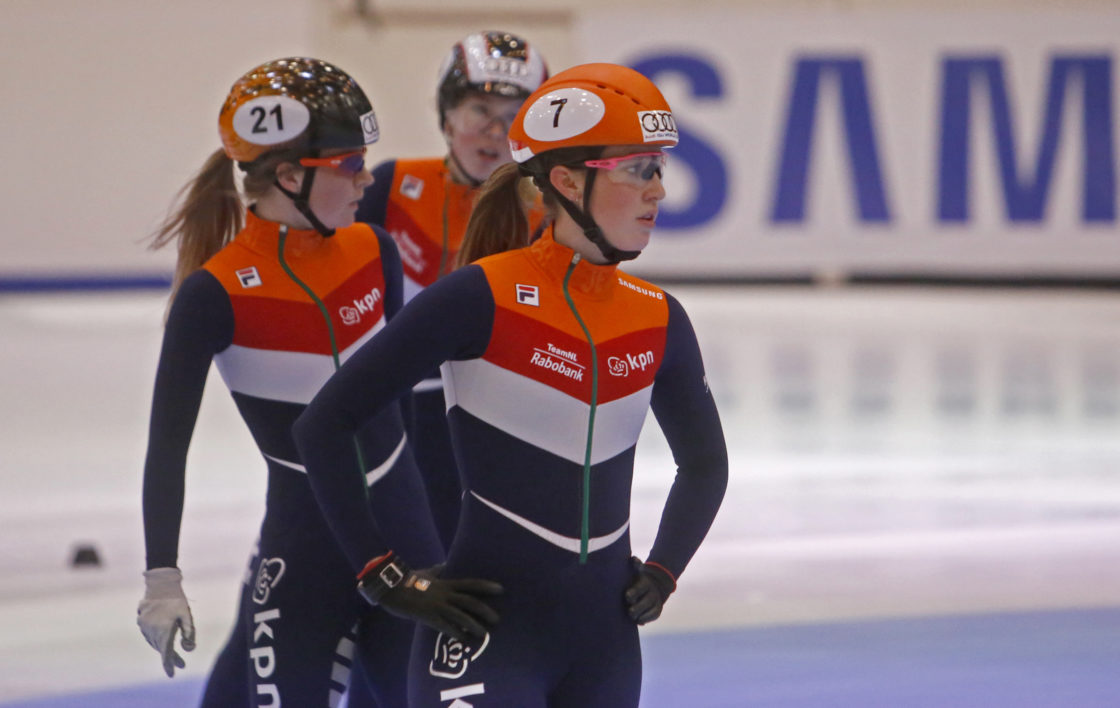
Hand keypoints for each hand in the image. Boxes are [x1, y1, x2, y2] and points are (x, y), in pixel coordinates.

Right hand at [137, 567, 195, 676]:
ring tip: (173, 653)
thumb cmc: (177, 600)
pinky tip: (163, 638)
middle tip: (181, 664)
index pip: (166, 653)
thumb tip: (189, 649)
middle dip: (171, 657)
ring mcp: (144, 626)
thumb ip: (189, 632)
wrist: (160, 583)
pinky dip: (156, 639)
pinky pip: (149, 635)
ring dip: (163, 648)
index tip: (172, 675)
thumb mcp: (187, 615)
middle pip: (161, 648)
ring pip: (154, 642)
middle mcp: (151, 631)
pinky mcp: (141, 621)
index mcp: (164, 631)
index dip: (169, 665)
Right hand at [357, 553, 502, 641]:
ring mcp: (436, 605)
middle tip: (497, 619)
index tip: (501, 589)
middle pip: (469, 601)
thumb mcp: (426, 572)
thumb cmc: (408, 579)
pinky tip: (462, 639)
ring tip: (484, 634)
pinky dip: (455, 633)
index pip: (470, 584)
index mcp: (446, 583)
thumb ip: (438, 570)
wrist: (390, 587)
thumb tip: (445, 564)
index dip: (486, 586)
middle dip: (484, 610)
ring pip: (460, 616)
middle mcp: (444, 594)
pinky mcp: (427, 616)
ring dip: (473, 625)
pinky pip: (444, 626)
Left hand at [624, 556, 675, 624]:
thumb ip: (635, 565)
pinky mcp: (657, 609)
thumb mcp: (638, 570)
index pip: (640, 588)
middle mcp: (652, 591)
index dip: (634, 592)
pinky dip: (647, 619)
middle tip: (630, 611)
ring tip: (632, 617)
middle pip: (647, 601)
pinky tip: (639, 621)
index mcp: (645, 582)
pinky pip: (654, 615)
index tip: (627, 596)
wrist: (655, 583)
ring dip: (641, 614)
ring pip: (651, 610)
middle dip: (638, 607)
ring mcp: (656, 600)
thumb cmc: (638, 577)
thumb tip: (633, 559)